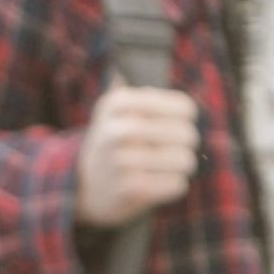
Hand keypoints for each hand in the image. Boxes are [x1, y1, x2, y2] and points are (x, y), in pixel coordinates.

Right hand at [75, 86, 199, 229]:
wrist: (87, 183)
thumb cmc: (115, 141)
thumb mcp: (117, 109)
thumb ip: (143, 91)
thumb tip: (166, 84)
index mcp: (119, 103)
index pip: (183, 106)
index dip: (186, 117)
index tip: (177, 122)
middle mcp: (118, 130)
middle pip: (187, 134)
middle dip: (186, 143)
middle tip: (175, 147)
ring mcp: (122, 161)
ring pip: (184, 160)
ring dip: (181, 166)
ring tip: (167, 165)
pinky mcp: (130, 189)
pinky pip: (177, 183)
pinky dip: (173, 184)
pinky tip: (157, 180)